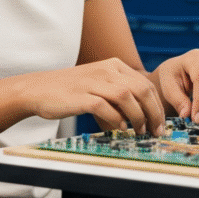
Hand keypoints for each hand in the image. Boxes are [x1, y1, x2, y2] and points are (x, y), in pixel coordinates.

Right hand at [24, 58, 166, 134]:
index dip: (156, 105)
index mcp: (113, 65)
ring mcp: (93, 82)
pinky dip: (117, 120)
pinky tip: (120, 128)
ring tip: (139, 132)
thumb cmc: (70, 91)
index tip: (160, 123)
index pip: (145, 83)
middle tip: (155, 131)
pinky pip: (106, 107)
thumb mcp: (98, 83)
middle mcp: (105, 70)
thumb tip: (140, 117)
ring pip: (127, 97)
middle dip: (153, 113)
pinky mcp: (81, 96)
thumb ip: (118, 94)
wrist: (38, 89)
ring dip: (138, 117)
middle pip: (141, 89)